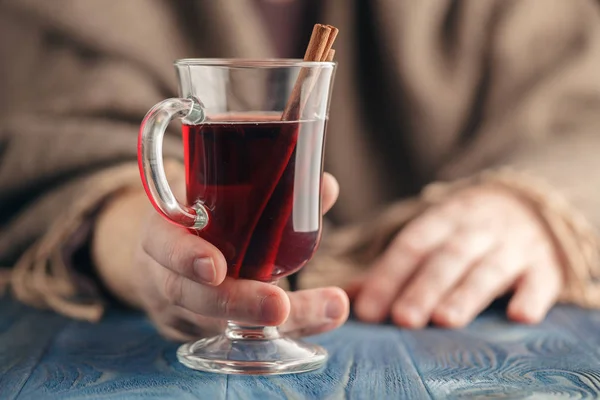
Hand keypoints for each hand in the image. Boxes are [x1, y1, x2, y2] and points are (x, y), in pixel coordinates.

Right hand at [94, 173, 348, 340]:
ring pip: (223, 326)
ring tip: (330, 309)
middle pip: (191, 297)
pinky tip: (325, 317)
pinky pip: (241, 339)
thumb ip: (268, 192)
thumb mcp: (215, 194)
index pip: (162, 243)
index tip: (216, 268)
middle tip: (280, 306)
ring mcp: (181, 311)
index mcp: (161, 230)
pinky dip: (288, 329)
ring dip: (280, 320)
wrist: (162, 253)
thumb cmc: (197, 216)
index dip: (185, 257)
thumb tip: (324, 187)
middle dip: (238, 303)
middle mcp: (164, 275)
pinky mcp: (201, 334)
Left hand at [352, 186, 562, 328]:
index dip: (388, 276)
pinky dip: (531, 295)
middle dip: (423, 288)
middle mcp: (476, 228)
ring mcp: (512, 244)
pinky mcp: (544, 264)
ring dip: (466, 294)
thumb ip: (392, 269)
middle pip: (447, 257)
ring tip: (445, 320)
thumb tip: (348, 297)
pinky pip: (540, 278)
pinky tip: (519, 315)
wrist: (528, 205)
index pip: (411, 245)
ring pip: (488, 268)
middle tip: (404, 318)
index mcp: (442, 219)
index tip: (369, 310)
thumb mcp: (432, 236)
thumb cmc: (466, 232)